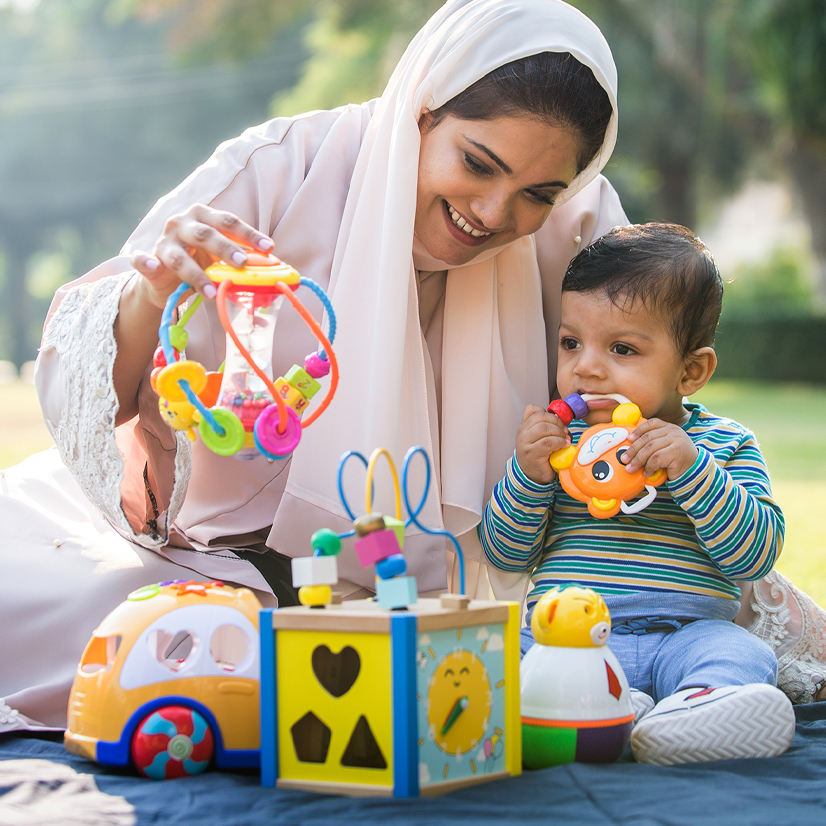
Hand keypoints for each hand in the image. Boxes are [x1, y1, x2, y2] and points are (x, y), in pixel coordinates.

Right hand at [129, 204, 275, 308]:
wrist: (165, 277)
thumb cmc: (200, 260)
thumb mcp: (220, 257)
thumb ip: (239, 258)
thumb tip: (273, 268)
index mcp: (203, 216)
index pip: (228, 222)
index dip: (249, 235)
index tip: (269, 248)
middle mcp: (182, 224)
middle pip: (206, 235)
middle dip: (226, 249)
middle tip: (243, 264)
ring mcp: (163, 242)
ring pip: (180, 256)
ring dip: (196, 274)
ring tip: (211, 291)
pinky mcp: (148, 260)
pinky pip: (143, 260)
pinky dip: (146, 263)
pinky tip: (153, 267)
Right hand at [515, 404, 570, 484]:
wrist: (531, 475)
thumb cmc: (539, 456)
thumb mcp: (539, 438)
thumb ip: (546, 428)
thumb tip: (563, 422)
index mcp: (524, 426)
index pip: (531, 409)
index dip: (547, 412)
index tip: (556, 422)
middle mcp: (522, 433)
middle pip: (541, 417)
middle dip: (557, 422)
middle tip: (564, 431)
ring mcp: (525, 443)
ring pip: (544, 428)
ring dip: (559, 432)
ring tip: (564, 439)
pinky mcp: (532, 453)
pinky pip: (548, 442)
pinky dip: (559, 442)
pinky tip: (563, 445)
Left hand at [621, 418, 697, 480]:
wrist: (695, 470)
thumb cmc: (676, 460)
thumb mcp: (665, 447)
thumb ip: (653, 443)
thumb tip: (629, 448)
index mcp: (669, 427)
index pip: (651, 424)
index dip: (638, 431)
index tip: (629, 440)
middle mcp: (673, 431)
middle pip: (647, 438)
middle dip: (633, 450)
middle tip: (624, 459)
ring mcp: (676, 441)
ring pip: (650, 448)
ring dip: (638, 460)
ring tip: (632, 468)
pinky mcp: (676, 453)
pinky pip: (656, 459)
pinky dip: (649, 467)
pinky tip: (647, 472)